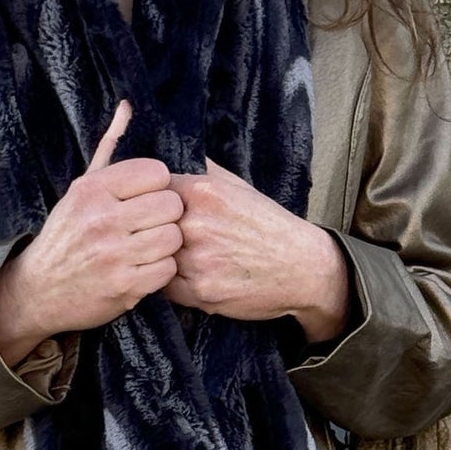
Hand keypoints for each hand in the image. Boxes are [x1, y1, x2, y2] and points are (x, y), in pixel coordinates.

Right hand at [0, 99, 186, 363]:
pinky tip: (145, 268)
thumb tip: (128, 105)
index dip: (159, 186)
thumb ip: (109, 145)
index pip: (157, 172)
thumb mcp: (82, 187)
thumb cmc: (67, 233)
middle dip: (167, 215)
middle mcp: (102, 218)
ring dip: (167, 244)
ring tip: (149, 246)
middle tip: (152, 224)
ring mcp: (113, 254)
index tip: (147, 198)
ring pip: (174, 237)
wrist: (38, 289)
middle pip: (171, 205)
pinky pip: (167, 269)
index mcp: (92, 189)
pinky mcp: (123, 286)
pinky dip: (161, 270)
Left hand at [160, 156, 350, 339]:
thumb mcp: (238, 185)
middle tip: (165, 235)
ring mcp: (197, 260)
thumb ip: (201, 170)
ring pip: (154, 256)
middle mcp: (197, 224)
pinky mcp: (200, 292)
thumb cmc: (268, 224)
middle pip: (148, 224)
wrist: (302, 268)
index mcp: (203, 191)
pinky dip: (171, 283)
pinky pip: (164, 286)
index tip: (156, 209)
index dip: (152, 201)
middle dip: (153, 230)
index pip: (151, 191)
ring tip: (181, 256)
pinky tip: (189, 275)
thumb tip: (166, 157)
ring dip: (161, 257)